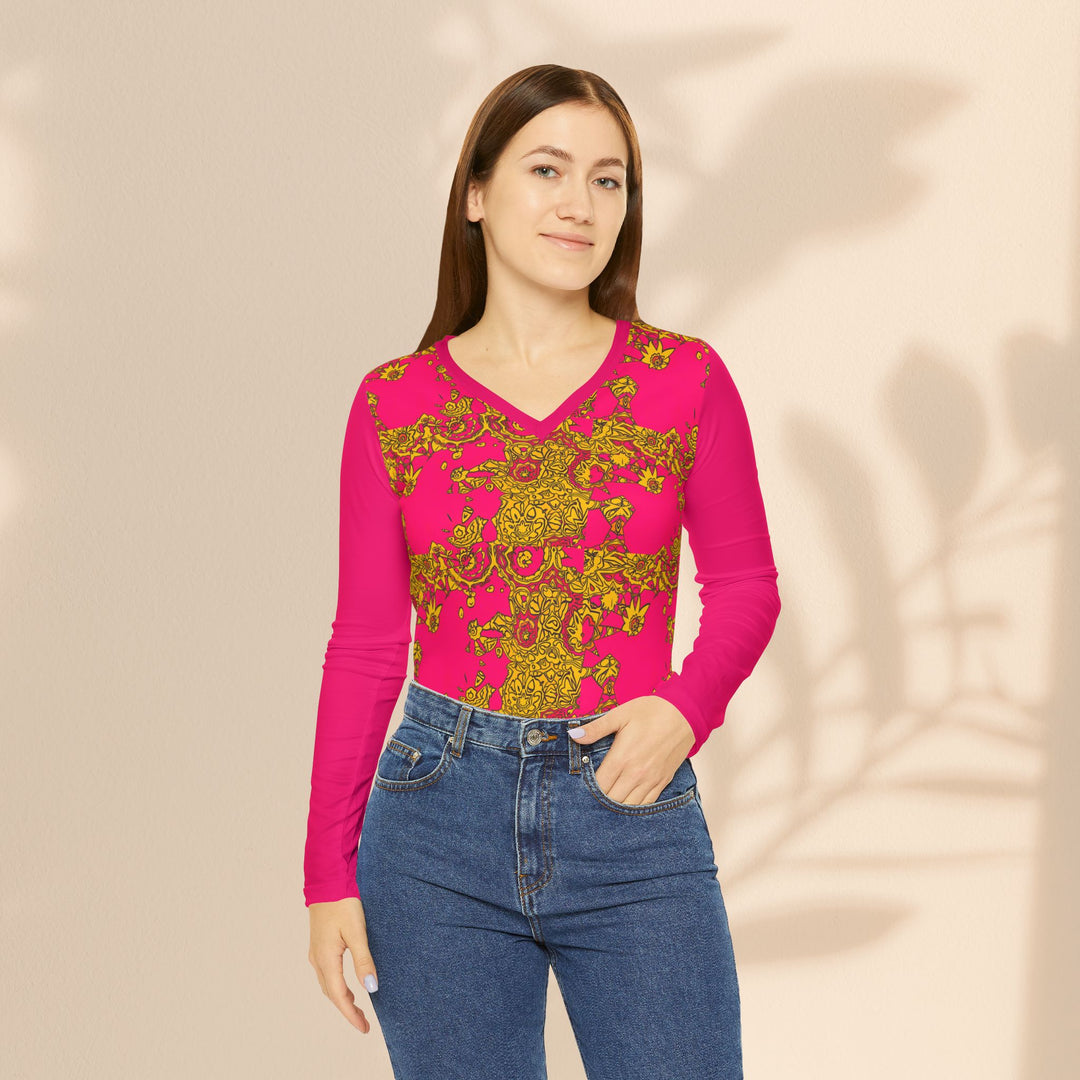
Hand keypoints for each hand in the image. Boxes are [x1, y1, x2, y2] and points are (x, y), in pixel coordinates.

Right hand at [308, 896, 378, 1032]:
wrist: (327, 882)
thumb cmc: (343, 904)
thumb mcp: (357, 932)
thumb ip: (364, 960)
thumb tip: (371, 988)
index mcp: (326, 959)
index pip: (339, 996)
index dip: (351, 1015)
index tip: (364, 1029)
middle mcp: (318, 959)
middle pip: (331, 994)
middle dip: (347, 1010)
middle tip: (363, 1023)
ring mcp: (316, 952)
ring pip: (328, 984)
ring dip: (341, 999)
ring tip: (357, 1009)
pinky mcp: (319, 945)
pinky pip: (327, 974)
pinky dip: (336, 985)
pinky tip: (346, 985)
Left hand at [569, 696, 694, 804]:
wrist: (685, 714)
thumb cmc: (652, 711)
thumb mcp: (620, 714)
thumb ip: (596, 728)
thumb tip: (573, 735)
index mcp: (622, 758)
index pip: (598, 786)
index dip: (587, 789)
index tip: (582, 784)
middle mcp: (636, 774)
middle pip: (611, 801)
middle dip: (599, 800)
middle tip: (591, 794)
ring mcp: (651, 781)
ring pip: (628, 807)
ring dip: (615, 807)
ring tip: (606, 800)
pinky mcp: (663, 782)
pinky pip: (646, 805)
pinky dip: (634, 807)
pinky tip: (625, 803)